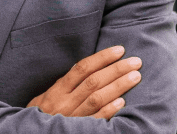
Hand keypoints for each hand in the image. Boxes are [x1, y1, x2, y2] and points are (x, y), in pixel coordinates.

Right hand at [27, 45, 141, 118]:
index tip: (120, 50)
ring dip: (118, 86)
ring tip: (135, 76)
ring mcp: (72, 117)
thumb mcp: (45, 97)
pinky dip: (109, 110)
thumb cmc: (41, 116)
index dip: (102, 58)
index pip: (82, 68)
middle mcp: (64, 102)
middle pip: (93, 81)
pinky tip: (123, 101)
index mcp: (57, 91)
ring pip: (97, 98)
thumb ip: (63, 84)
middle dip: (116, 69)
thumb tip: (84, 69)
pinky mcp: (79, 131)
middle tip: (135, 61)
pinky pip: (95, 120)